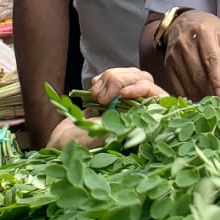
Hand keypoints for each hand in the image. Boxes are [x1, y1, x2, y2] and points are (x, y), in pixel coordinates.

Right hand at [46, 68, 171, 149]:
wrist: (61, 142)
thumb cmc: (82, 144)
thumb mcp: (104, 135)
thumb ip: (126, 122)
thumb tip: (147, 108)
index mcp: (144, 124)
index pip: (157, 96)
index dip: (141, 89)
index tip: (122, 94)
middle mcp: (138, 112)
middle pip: (143, 79)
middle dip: (121, 81)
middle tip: (102, 97)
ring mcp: (123, 102)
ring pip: (129, 74)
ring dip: (110, 79)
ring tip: (95, 95)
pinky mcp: (110, 95)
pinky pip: (114, 76)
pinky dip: (103, 79)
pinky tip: (93, 89)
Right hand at [160, 10, 219, 101]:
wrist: (184, 22)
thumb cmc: (210, 30)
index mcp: (203, 32)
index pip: (211, 60)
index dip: (217, 80)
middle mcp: (185, 42)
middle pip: (199, 74)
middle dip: (212, 92)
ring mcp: (174, 54)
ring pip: (188, 83)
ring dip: (203, 96)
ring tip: (215, 100)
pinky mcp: (168, 64)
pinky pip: (178, 86)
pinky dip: (190, 96)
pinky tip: (201, 96)